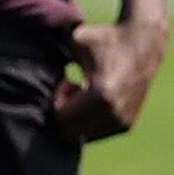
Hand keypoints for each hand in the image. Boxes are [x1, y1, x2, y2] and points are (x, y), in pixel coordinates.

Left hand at [53, 17, 167, 141]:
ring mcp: (122, 122)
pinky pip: (96, 134)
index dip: (57, 101)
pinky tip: (95, 99)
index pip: (61, 119)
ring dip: (78, 118)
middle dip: (65, 113)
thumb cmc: (105, 39)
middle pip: (70, 132)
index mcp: (100, 96)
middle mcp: (113, 114)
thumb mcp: (76, 39)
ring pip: (83, 135)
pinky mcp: (127, 125)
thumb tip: (29, 62)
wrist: (144, 43)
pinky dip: (90, 120)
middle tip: (72, 88)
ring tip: (84, 93)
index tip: (66, 81)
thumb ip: (52, 48)